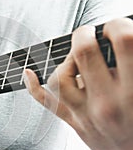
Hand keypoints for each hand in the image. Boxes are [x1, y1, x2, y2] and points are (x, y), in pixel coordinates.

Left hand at [24, 17, 132, 149]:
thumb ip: (131, 66)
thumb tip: (118, 42)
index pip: (124, 42)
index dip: (117, 26)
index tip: (115, 28)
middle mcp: (106, 103)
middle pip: (84, 53)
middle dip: (85, 35)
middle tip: (90, 33)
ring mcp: (85, 114)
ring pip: (60, 76)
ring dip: (65, 60)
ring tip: (76, 57)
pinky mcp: (73, 123)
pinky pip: (46, 103)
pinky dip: (33, 86)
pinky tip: (28, 72)